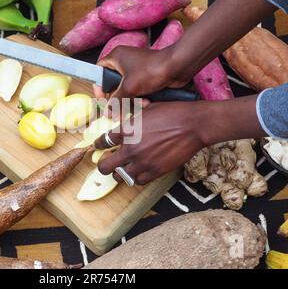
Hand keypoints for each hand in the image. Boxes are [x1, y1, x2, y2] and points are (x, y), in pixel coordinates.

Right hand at [94, 46, 189, 104]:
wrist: (177, 67)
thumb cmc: (152, 70)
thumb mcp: (129, 87)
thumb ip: (116, 101)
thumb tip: (107, 112)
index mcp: (116, 57)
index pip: (100, 71)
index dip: (99, 86)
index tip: (102, 99)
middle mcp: (124, 62)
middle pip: (113, 85)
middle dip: (119, 99)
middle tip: (119, 110)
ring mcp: (136, 70)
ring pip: (126, 91)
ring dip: (131, 101)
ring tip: (140, 105)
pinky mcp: (146, 78)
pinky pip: (137, 92)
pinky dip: (140, 99)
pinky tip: (147, 103)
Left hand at [94, 95, 264, 184]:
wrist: (193, 125)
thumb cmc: (171, 113)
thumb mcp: (146, 110)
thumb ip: (132, 120)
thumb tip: (124, 123)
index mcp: (126, 130)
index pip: (103, 141)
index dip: (98, 145)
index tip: (99, 146)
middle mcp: (130, 148)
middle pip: (104, 166)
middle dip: (103, 164)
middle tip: (107, 162)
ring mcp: (142, 162)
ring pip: (119, 177)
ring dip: (119, 173)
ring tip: (123, 168)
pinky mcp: (155, 172)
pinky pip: (137, 181)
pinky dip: (135, 177)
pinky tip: (138, 172)